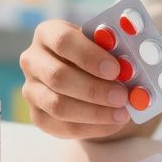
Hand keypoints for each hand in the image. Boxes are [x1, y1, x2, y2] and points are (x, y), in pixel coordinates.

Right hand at [20, 19, 131, 139]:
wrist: (83, 75)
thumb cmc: (96, 55)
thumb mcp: (102, 45)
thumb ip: (113, 52)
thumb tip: (130, 70)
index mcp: (47, 33)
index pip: (63, 41)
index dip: (89, 56)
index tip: (115, 69)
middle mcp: (32, 60)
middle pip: (58, 77)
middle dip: (94, 89)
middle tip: (122, 96)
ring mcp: (31, 90)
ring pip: (58, 105)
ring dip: (94, 112)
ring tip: (122, 113)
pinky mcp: (37, 115)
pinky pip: (62, 127)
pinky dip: (91, 128)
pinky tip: (113, 124)